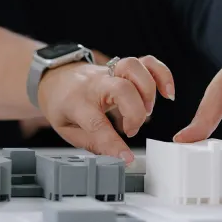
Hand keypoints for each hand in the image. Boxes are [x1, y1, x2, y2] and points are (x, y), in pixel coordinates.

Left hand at [37, 55, 174, 160]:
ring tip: (146, 111)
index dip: (114, 144)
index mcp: (76, 101)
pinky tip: (166, 92)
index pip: (97, 123)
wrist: (54, 76)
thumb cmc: (61, 103)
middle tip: (130, 130)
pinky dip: (161, 74)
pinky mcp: (121, 67)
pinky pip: (146, 62)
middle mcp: (95, 83)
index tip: (127, 159)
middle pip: (122, 89)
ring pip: (134, 67)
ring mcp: (109, 71)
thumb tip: (116, 158)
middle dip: (135, 114)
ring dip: (148, 92)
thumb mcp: (66, 129)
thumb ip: (92, 143)